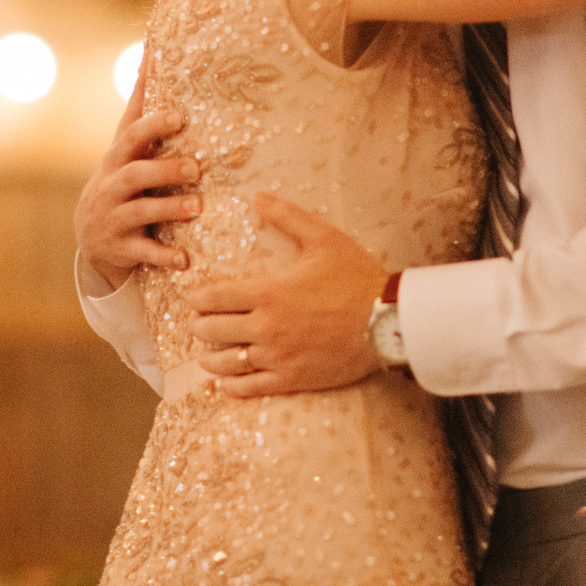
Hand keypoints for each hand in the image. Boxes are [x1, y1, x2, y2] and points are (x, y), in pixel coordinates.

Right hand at [74, 99, 200, 290]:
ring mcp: (115, 217)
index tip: (180, 114)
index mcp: (118, 158)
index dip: (154, 125)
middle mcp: (112, 186)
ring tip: (198, 207)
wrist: (90, 232)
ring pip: (140, 211)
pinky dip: (163, 256)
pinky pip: (143, 252)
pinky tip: (185, 260)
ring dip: (169, 209)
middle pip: (135, 173)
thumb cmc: (119, 177)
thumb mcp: (124, 146)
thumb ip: (139, 107)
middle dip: (164, 169)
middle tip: (196, 167)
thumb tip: (151, 53)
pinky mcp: (121, 247)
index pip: (131, 135)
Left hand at [186, 194, 389, 396]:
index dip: (197, 298)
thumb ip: (287, 217)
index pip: (212, 298)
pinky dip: (230, 384)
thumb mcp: (324, 239)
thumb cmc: (357, 277)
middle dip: (200, 324)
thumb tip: (258, 197)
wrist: (389, 322)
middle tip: (201, 321)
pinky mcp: (291, 380)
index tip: (195, 297)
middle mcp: (265, 327)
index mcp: (267, 292)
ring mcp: (277, 357)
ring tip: (208, 350)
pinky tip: (227, 379)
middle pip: (210, 330)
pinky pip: (247, 388)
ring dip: (210, 355)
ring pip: (223, 362)